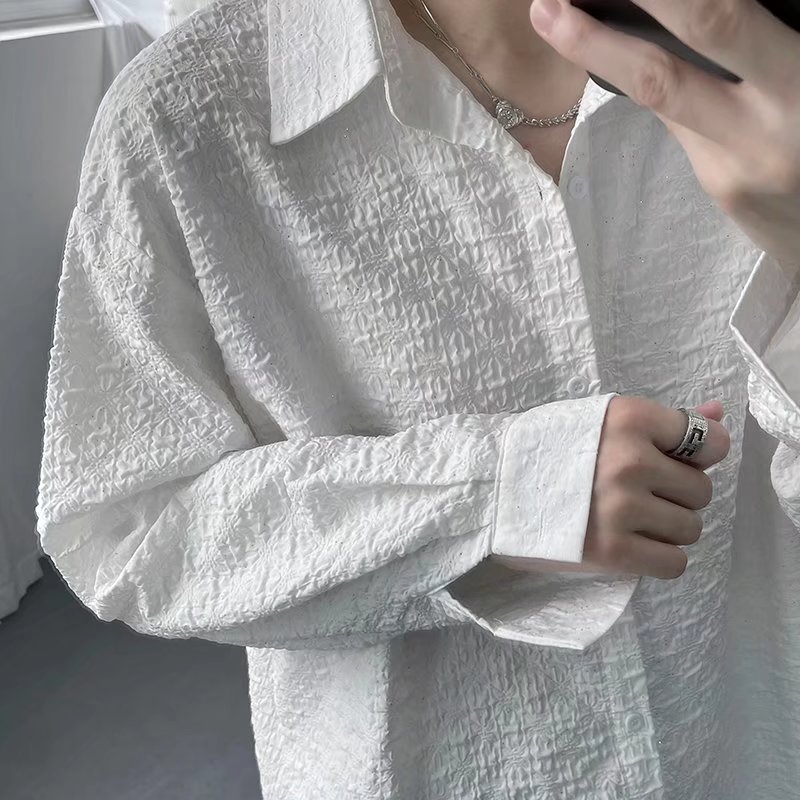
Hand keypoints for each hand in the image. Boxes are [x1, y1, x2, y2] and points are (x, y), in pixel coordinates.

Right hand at [490, 395, 730, 579]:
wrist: (490, 491)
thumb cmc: (545, 451)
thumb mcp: (600, 422)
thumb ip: (664, 422)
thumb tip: (720, 414)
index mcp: (628, 419)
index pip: (708, 442)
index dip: (696, 456)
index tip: (670, 462)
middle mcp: (630, 461)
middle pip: (701, 491)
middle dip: (675, 495)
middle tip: (637, 494)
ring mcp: (621, 508)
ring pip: (690, 528)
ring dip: (666, 529)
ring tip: (628, 520)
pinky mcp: (611, 551)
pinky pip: (673, 564)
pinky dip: (658, 558)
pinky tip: (630, 545)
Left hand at [529, 0, 799, 278]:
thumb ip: (766, 44)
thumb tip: (696, 14)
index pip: (716, 25)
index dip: (661, 0)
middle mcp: (762, 134)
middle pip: (661, 78)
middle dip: (594, 41)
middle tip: (544, 6)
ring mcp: (732, 171)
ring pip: (661, 101)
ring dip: (603, 56)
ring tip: (560, 17)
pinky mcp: (719, 190)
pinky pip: (682, 123)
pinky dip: (664, 84)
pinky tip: (637, 54)